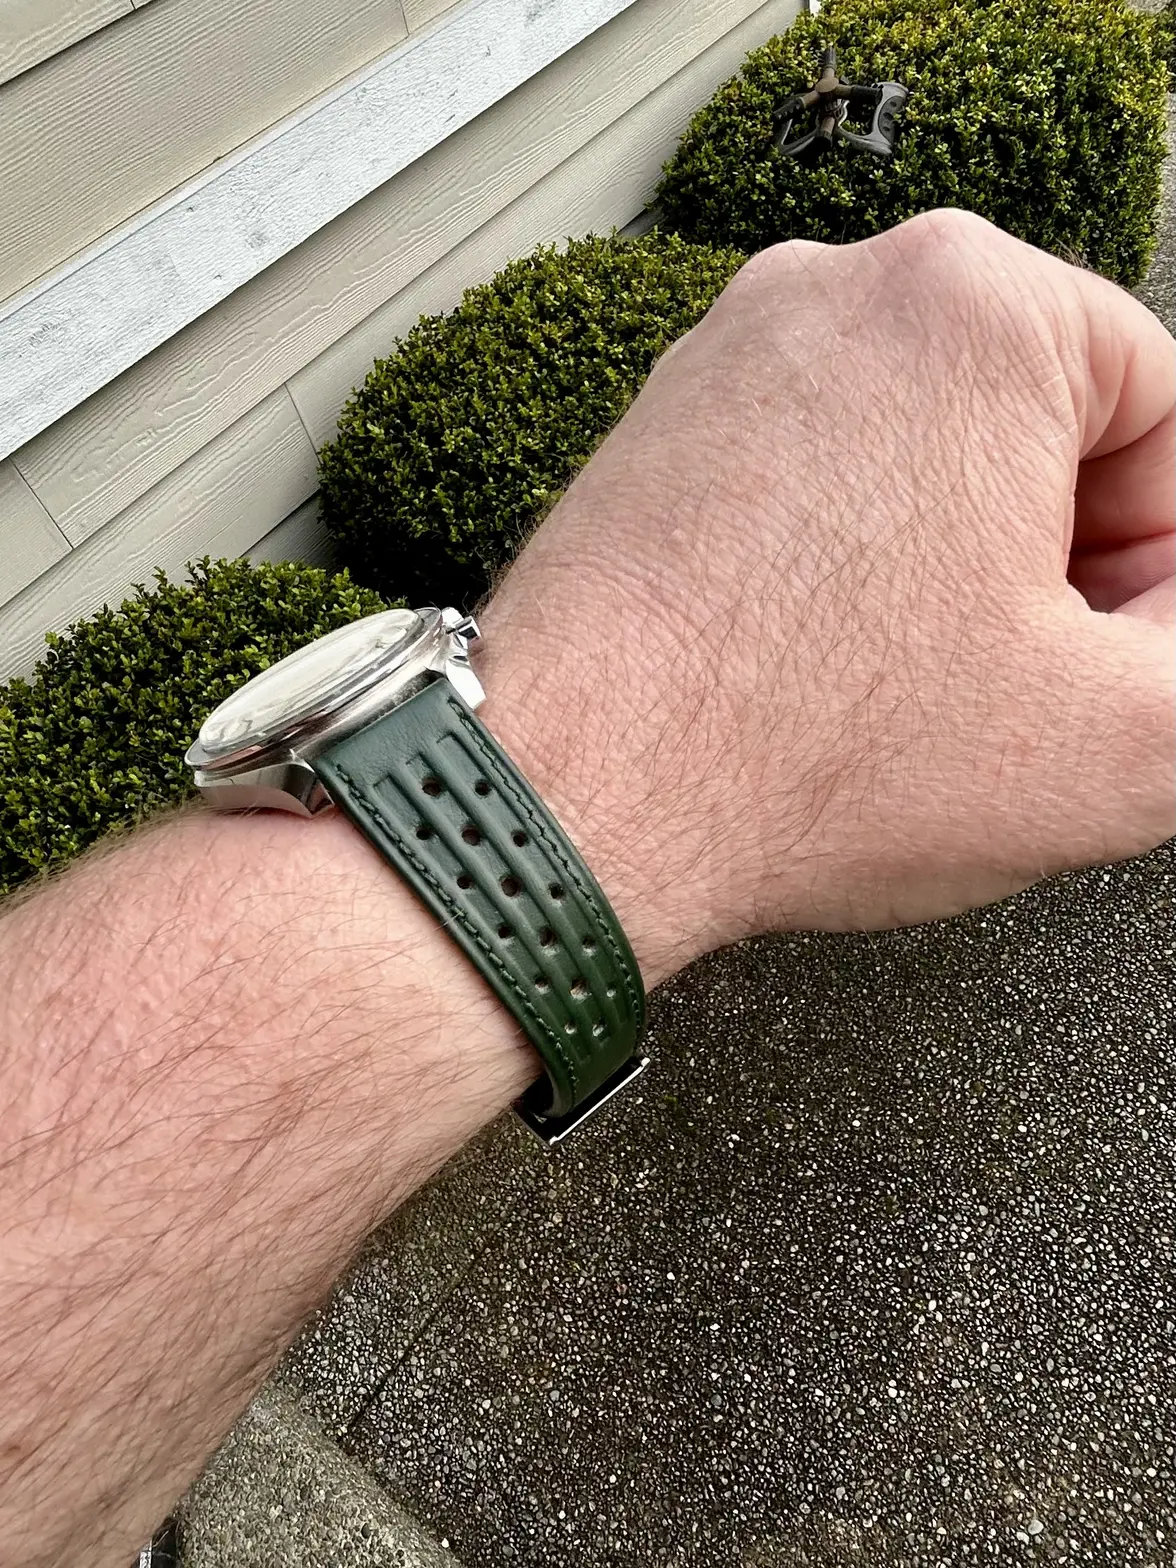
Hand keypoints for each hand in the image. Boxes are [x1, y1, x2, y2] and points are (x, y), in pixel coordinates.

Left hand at [479, 208, 1175, 987]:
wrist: (568, 799)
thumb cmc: (790, 756)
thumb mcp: (1121, 745)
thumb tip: (1170, 627)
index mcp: (976, 306)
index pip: (1165, 416)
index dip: (1158, 564)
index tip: (1111, 652)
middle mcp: (838, 295)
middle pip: (1037, 431)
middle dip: (1051, 563)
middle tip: (1010, 684)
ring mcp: (733, 356)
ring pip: (922, 460)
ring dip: (945, 572)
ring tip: (898, 687)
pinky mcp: (666, 428)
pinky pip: (813, 485)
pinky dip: (841, 568)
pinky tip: (817, 667)